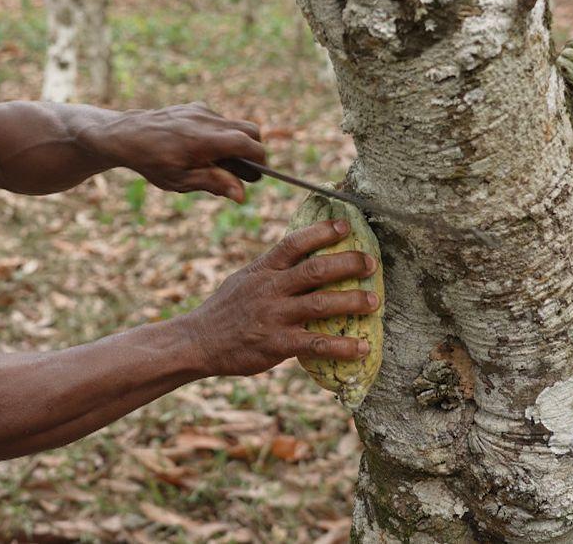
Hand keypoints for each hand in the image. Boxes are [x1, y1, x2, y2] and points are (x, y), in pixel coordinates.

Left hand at [80, 104, 264, 202]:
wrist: (126, 134)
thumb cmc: (151, 161)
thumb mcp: (181, 180)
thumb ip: (214, 183)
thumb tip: (242, 195)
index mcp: (207, 140)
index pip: (249, 144)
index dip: (260, 161)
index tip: (258, 176)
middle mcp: (208, 121)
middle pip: (251, 130)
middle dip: (254, 150)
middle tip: (244, 172)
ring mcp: (202, 111)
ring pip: (235, 125)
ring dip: (236, 143)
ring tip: (218, 164)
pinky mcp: (195, 107)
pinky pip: (219, 120)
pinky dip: (220, 135)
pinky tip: (202, 150)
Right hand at [178, 219, 376, 377]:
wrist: (198, 341)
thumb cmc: (225, 310)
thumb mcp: (243, 280)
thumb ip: (271, 269)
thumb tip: (300, 254)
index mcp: (262, 270)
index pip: (294, 243)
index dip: (321, 232)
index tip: (345, 225)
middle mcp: (270, 289)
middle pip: (314, 270)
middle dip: (347, 264)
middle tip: (371, 263)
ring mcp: (274, 316)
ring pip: (320, 304)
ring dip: (352, 301)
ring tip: (374, 301)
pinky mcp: (276, 344)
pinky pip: (315, 343)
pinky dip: (341, 346)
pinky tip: (361, 347)